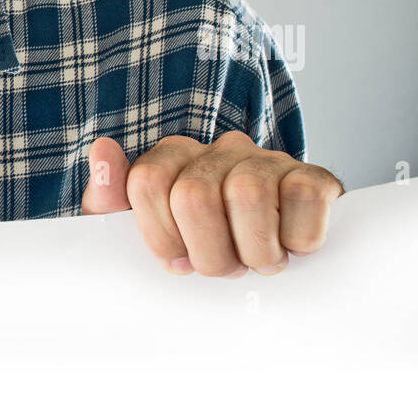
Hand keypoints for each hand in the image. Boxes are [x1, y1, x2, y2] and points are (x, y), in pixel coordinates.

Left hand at [80, 132, 344, 276]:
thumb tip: (103, 149)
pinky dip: (298, 238)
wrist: (278, 256)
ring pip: (248, 195)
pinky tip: (292, 246)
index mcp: (173, 159)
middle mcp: (220, 150)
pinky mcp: (314, 176)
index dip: (160, 236)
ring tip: (258, 262)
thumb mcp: (141, 233)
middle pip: (194, 195)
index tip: (178, 261)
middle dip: (208, 253)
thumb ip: (109, 201)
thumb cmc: (198, 248)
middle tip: (225, 268)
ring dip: (254, 251)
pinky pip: (304, 197)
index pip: (147, 182)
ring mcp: (268, 160)